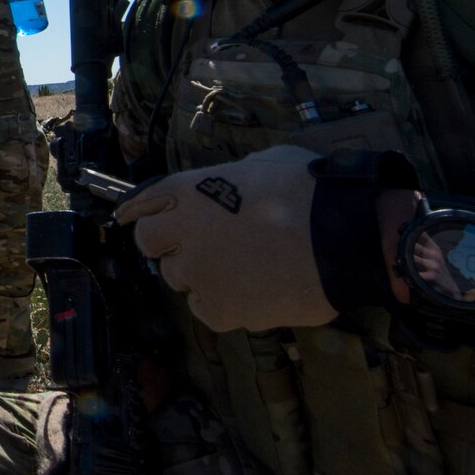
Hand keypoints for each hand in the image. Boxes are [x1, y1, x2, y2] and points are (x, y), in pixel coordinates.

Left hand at [114, 144, 340, 332]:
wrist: (345, 235)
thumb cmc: (310, 190)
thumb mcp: (260, 164)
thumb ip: (227, 180)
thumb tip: (224, 190)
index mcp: (189, 190)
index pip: (143, 205)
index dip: (139, 214)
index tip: (129, 220)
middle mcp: (183, 232)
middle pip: (151, 244)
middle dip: (169, 245)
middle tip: (203, 248)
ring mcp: (199, 273)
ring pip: (179, 279)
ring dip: (200, 275)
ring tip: (241, 269)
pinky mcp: (220, 309)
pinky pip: (205, 310)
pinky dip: (221, 304)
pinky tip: (250, 292)